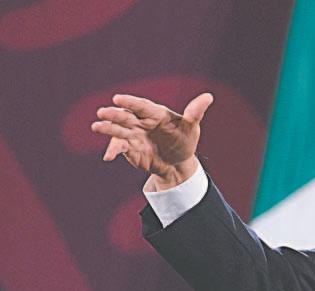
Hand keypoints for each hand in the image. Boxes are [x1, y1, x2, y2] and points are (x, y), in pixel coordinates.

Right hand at [90, 92, 212, 188]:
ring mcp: (133, 134)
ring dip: (107, 129)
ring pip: (118, 130)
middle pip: (125, 116)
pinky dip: (113, 151)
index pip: (141, 106)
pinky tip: (108, 157)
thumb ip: (195, 112)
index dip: (130, 102)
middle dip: (114, 114)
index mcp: (154, 113)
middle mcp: (140, 121)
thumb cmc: (184, 139)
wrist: (177, 162)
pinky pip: (119, 148)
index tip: (118, 98)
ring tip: (97, 127)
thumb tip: (209, 96)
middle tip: (102, 112)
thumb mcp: (191, 127)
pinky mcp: (129, 148)